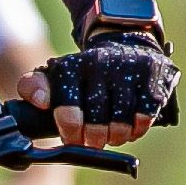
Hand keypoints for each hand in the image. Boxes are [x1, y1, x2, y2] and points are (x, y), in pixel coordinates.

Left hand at [46, 28, 175, 144]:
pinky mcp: (152, 75)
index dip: (71, 133)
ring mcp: (128, 69)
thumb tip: (40, 102)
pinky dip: (138, 128)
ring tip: (112, 135)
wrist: (125, 43)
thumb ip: (33, 87)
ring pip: (122, 123)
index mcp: (72, 67)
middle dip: (94, 139)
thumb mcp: (54, 75)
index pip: (67, 111)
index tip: (73, 139)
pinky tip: (131, 127)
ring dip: (116, 137)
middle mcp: (99, 64)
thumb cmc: (85, 73)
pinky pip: (145, 116)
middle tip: (94, 140)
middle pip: (96, 123)